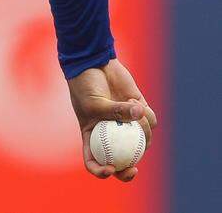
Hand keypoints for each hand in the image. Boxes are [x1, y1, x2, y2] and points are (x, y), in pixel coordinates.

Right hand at [67, 58, 157, 181]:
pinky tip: (133, 100)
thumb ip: (116, 112)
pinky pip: (149, 121)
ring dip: (142, 130)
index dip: (101, 171)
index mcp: (92, 136)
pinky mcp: (138, 110)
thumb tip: (140, 116)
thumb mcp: (95, 103)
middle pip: (121, 159)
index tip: (110, 169)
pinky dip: (146, 114)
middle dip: (128, 169)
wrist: (94, 64)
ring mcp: (126, 123)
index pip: (94, 161)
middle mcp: (110, 133)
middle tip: (134, 169)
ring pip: (141, 140)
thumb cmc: (85, 86)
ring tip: (134, 110)